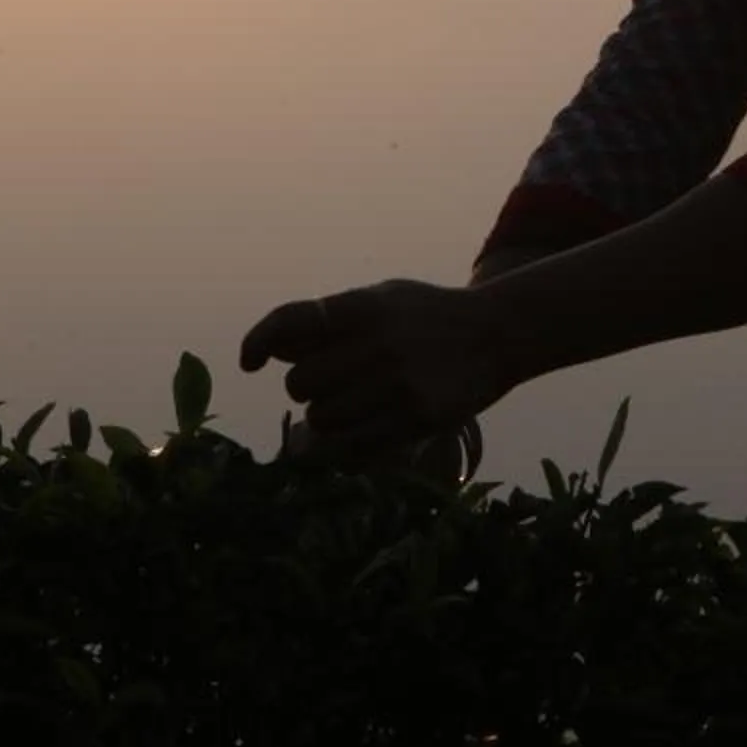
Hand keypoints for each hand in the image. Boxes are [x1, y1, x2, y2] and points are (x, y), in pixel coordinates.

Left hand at [239, 279, 510, 466]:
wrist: (497, 333)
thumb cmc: (427, 316)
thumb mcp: (381, 299)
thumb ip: (329, 321)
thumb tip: (272, 351)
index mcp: (363, 307)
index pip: (289, 322)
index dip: (258, 341)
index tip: (249, 363)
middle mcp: (377, 343)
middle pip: (300, 383)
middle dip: (307, 387)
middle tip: (331, 383)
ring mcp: (398, 384)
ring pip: (322, 421)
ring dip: (328, 419)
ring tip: (354, 405)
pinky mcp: (416, 419)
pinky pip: (353, 448)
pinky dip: (347, 446)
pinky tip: (364, 428)